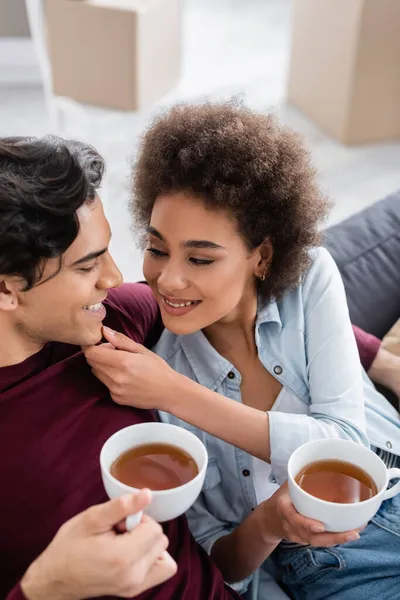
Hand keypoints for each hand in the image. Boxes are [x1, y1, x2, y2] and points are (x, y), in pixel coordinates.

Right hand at [21, 490, 176, 599]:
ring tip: (125, 544)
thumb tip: (147, 495)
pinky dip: (153, 558)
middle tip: (118, 533)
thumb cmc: (69, 547)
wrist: (54, 579)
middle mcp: (134, 575)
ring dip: (149, 545)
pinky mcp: (135, 591)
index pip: (155, 528)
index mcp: (123, 556)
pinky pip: (162, 570)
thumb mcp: (91, 519)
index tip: (120, 523)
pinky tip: (133, 553)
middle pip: (161, 540)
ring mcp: (135, 587)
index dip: (138, 519)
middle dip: (143, 531)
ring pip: (164, 555)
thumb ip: (122, 506)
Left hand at [84, 326, 177, 410]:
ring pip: (97, 373)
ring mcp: (115, 390)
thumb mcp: (142, 350)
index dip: (94, 346)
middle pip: (92, 363)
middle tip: (114, 353)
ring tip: (120, 365)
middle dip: (98, 355)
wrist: (169, 392)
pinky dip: (109, 378)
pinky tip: (124, 377)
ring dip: (103, 366)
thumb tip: (104, 331)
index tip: (104, 344)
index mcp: (123, 362)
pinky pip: (105, 384)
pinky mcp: (116, 398)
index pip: (92, 353)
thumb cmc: (158, 369)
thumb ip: (121, 340)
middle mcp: (116, 378)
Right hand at [260, 482, 363, 546]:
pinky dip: (335, 539)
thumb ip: (299, 476)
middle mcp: (291, 526)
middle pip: (312, 537)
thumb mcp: (286, 486)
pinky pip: (321, 542)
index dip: (306, 524)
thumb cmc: (281, 499)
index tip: (320, 526)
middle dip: (333, 538)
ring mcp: (299, 537)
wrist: (269, 520)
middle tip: (353, 533)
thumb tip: (317, 459)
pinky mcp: (306, 541)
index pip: (294, 519)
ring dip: (338, 540)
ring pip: (319, 542)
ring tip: (356, 533)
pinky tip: (350, 533)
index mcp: (284, 510)